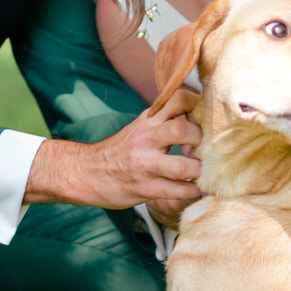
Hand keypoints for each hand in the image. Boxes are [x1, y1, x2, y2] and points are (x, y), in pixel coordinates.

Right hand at [23, 89, 201, 209]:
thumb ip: (163, 121)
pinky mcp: (144, 188)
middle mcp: (146, 139)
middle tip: (203, 149)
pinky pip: (177, 191)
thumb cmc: (118, 151)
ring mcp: (145, 165)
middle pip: (183, 129)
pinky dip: (192, 192)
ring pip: (184, 166)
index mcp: (147, 120)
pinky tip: (194, 190)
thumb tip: (196, 119)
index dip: (198, 107)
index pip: (178, 99)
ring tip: (201, 173)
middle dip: (200, 140)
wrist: (85, 172)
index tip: (205, 118)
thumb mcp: (138, 128)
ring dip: (199, 171)